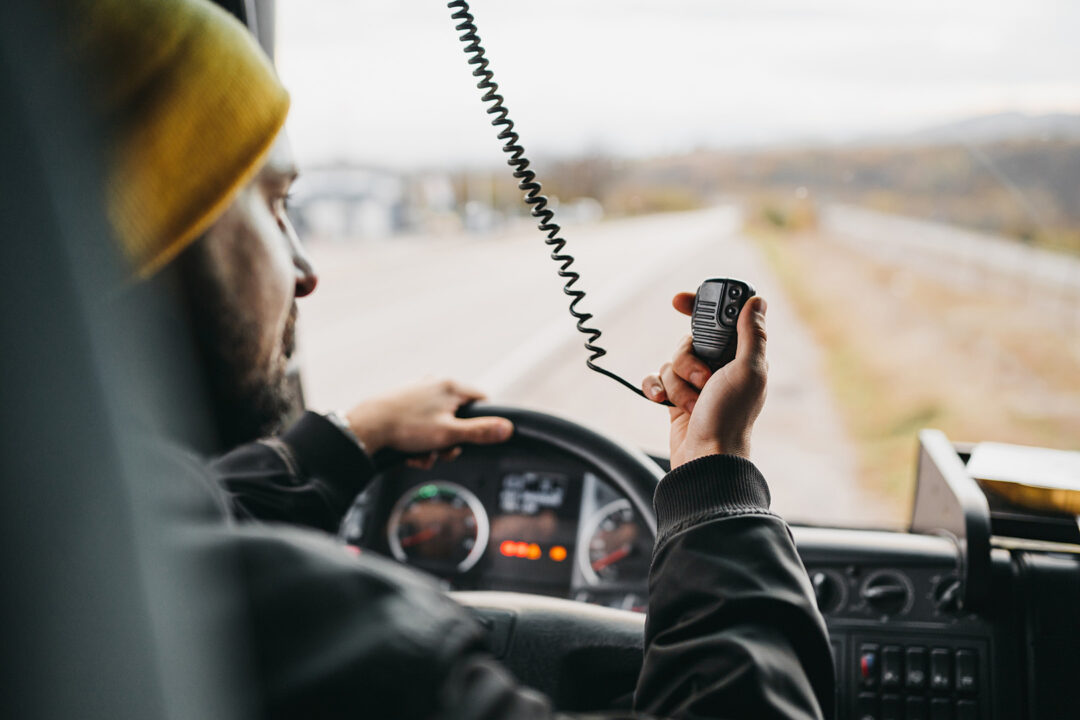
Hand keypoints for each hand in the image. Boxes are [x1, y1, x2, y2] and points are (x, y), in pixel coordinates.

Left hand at [343, 379, 513, 465]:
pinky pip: (421, 423)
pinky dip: (418, 438)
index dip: (482, 421)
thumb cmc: (405, 426)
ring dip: (433, 443)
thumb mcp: (449, 434)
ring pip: (438, 423)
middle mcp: (435, 384)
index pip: (481, 400)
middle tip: (441, 451)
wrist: (365, 427)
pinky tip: (410, 450)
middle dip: (452, 439)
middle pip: (458, 416)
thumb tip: (507, 428)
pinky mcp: (403, 401)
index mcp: (451, 387)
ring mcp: (418, 391)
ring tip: (421, 453)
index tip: (475, 436)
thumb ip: (480, 432)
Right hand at [642, 293, 767, 467]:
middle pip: (689, 341)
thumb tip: (756, 301)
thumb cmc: (730, 417)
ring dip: (677, 382)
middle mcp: (719, 368)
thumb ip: (752, 334)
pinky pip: (657, 380)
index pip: (720, 319)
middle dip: (688, 359)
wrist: (706, 459)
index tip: (678, 301)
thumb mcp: (748, 370)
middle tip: (702, 379)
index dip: (700, 306)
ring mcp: (696, 384)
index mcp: (741, 357)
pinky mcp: (676, 399)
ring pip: (671, 362)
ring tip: (693, 403)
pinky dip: (656, 389)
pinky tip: (663, 401)